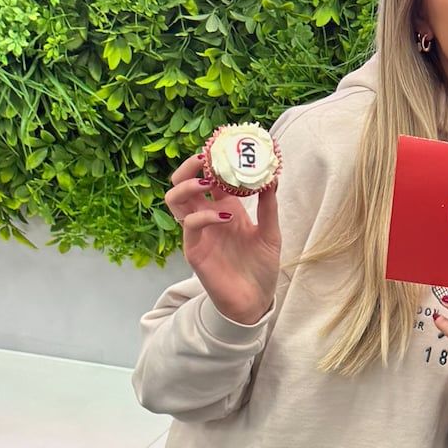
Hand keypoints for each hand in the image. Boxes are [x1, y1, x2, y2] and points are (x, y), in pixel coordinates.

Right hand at [165, 148, 280, 326]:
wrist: (255, 301)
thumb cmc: (261, 267)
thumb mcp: (271, 233)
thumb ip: (269, 206)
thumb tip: (272, 177)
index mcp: (224, 208)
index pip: (207, 177)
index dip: (211, 160)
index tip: (223, 145)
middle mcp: (206, 217)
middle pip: (182, 182)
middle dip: (190, 166)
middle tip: (206, 157)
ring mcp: (198, 233)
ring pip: (175, 200)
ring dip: (188, 186)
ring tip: (209, 183)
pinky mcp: (194, 250)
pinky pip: (190, 225)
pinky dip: (206, 215)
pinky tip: (227, 216)